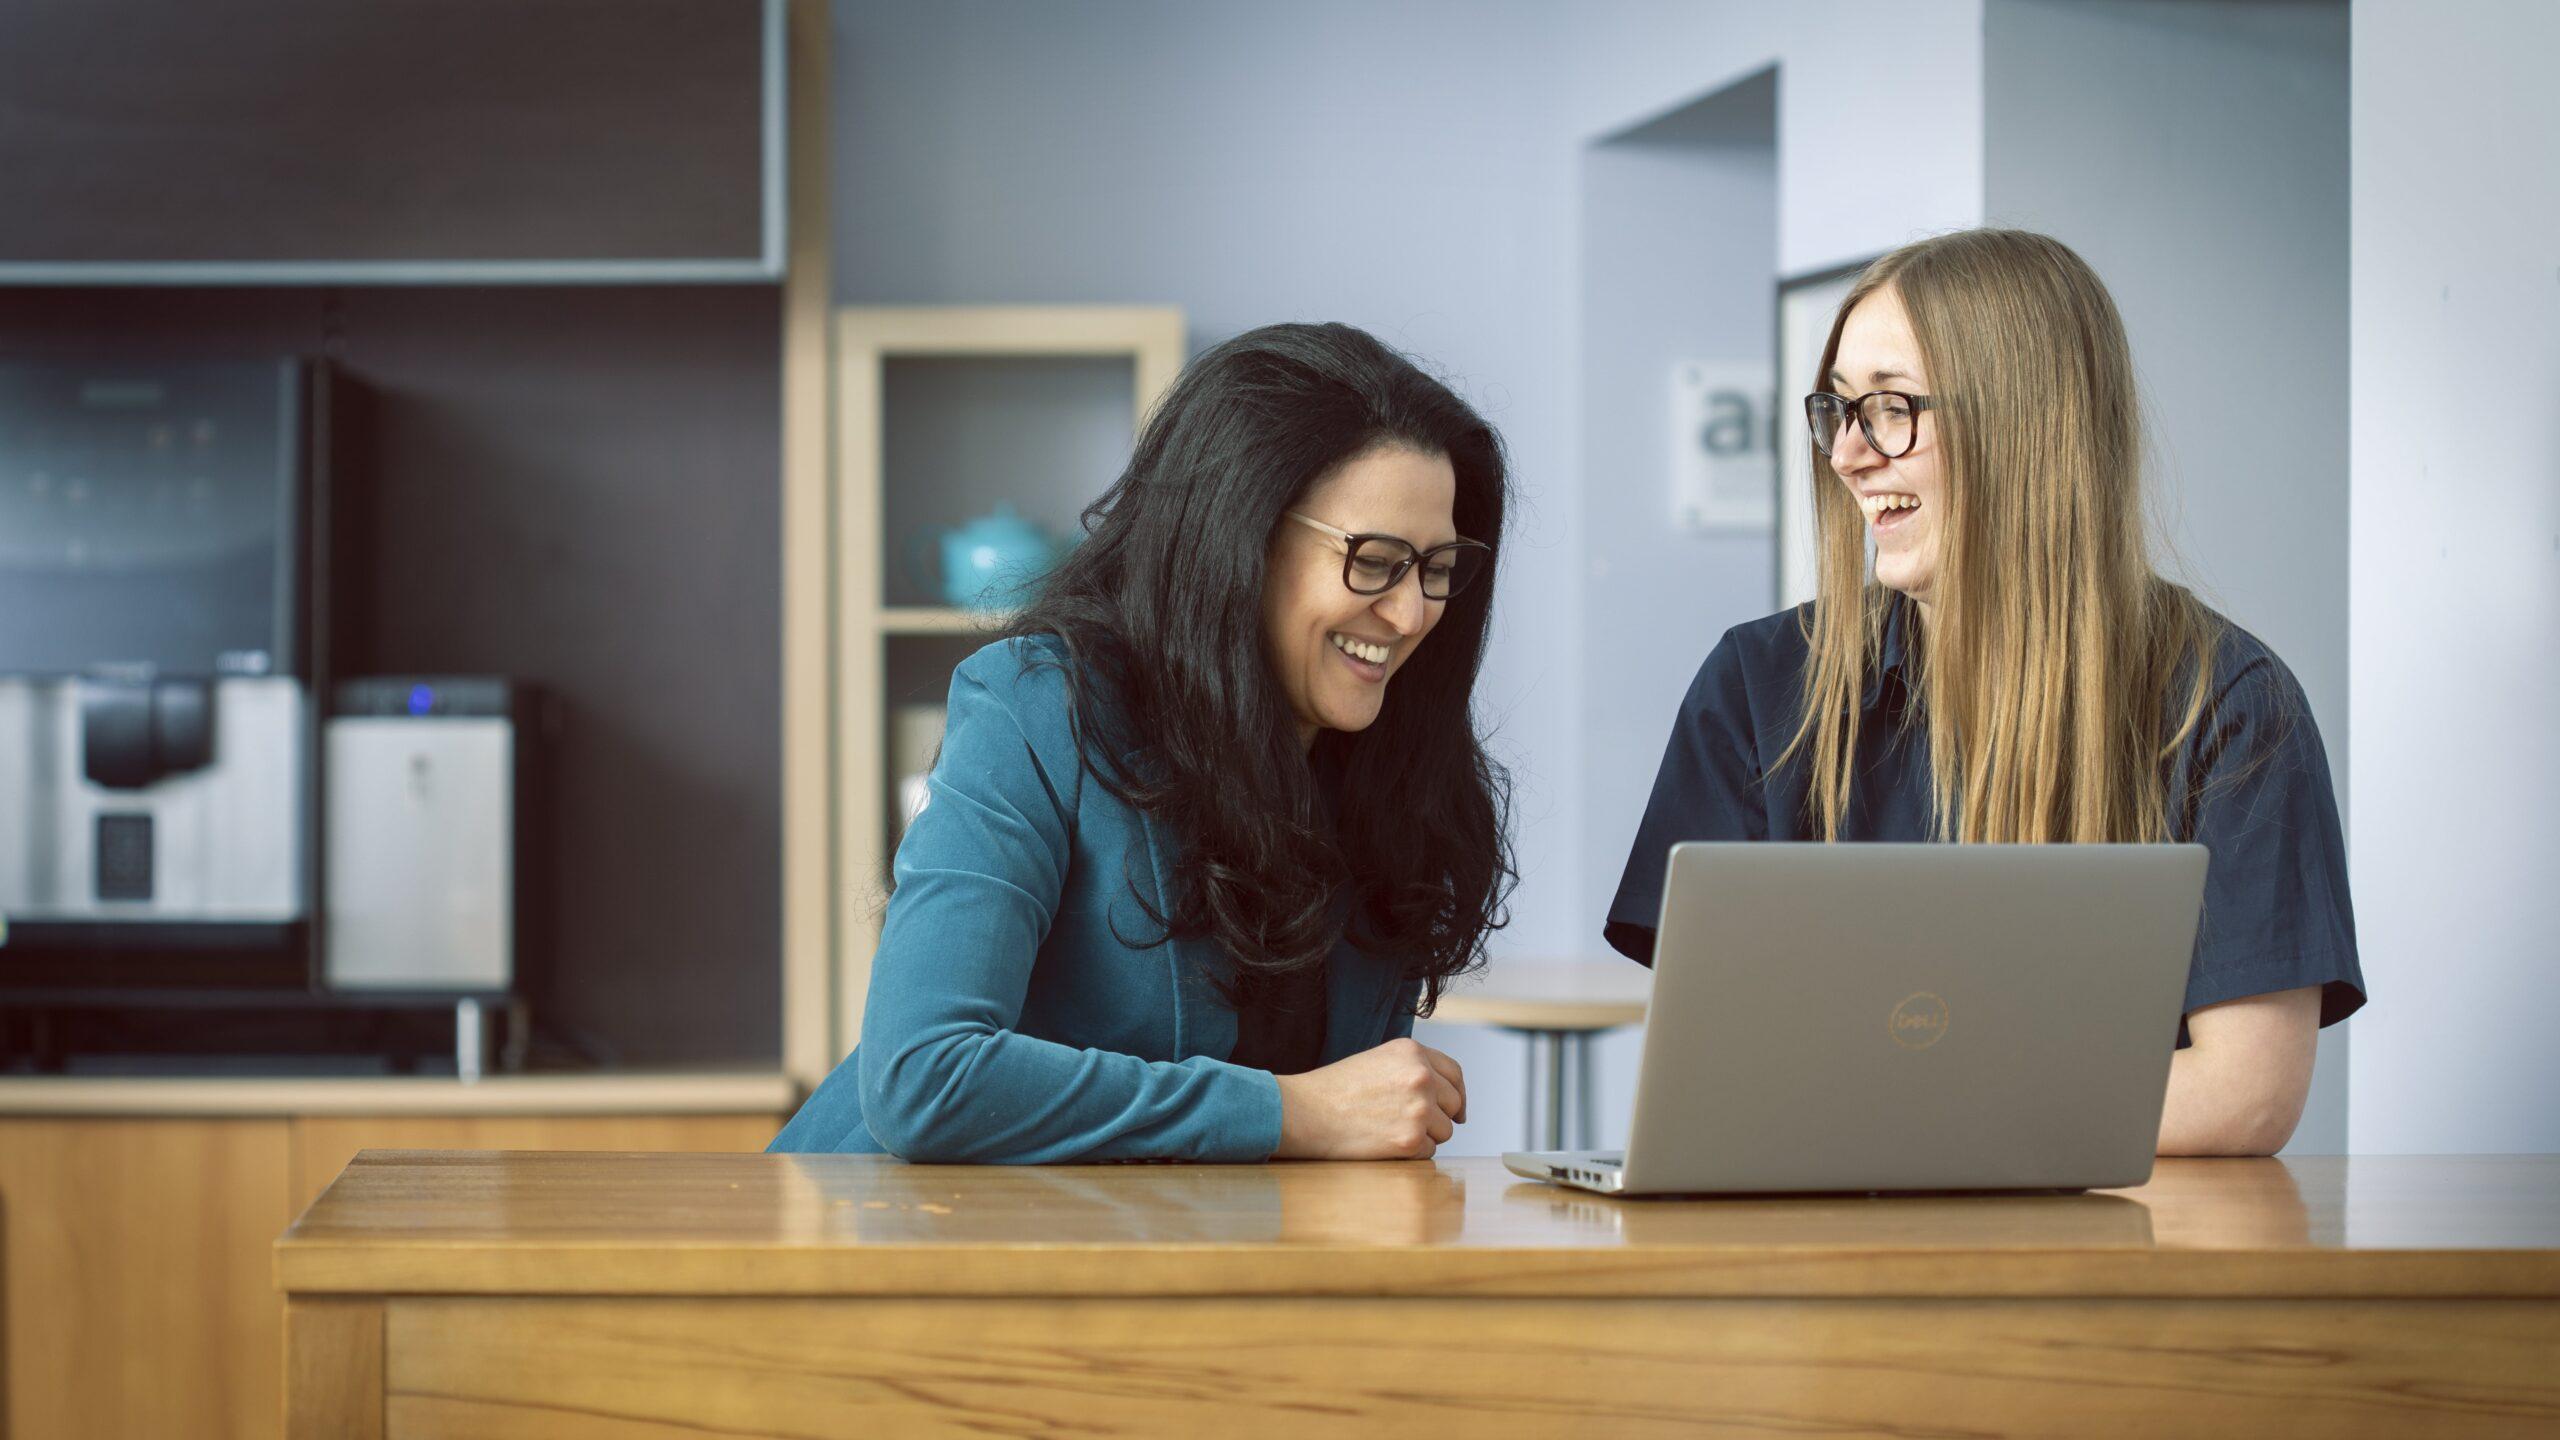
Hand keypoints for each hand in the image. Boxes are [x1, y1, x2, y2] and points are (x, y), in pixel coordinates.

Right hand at [1272, 1038, 1465, 1159]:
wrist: (1306, 1112)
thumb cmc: (1335, 1090)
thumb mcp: (1378, 1061)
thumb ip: (1412, 1070)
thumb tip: (1447, 1097)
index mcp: (1412, 1052)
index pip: (1454, 1074)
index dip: (1457, 1094)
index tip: (1457, 1111)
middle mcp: (1421, 1076)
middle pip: (1453, 1104)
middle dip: (1438, 1117)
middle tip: (1411, 1125)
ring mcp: (1418, 1108)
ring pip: (1444, 1131)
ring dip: (1424, 1136)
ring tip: (1389, 1131)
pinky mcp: (1410, 1139)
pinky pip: (1428, 1152)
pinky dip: (1411, 1153)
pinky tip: (1383, 1143)